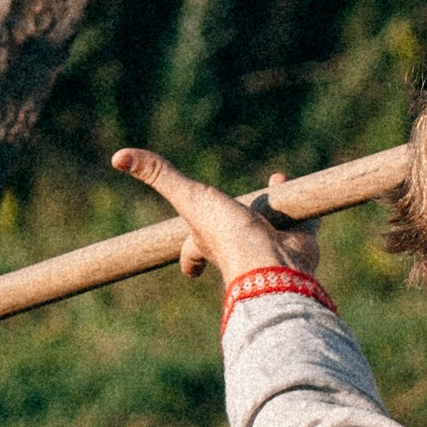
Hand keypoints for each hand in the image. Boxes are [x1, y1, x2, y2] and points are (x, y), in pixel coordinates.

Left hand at [112, 147, 319, 289]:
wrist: (273, 263)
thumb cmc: (227, 236)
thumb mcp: (189, 199)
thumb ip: (158, 176)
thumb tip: (117, 155)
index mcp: (210, 241)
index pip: (192, 250)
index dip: (188, 256)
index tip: (187, 270)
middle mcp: (239, 244)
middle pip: (237, 231)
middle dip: (240, 218)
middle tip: (244, 210)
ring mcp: (271, 242)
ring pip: (272, 223)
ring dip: (274, 203)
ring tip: (277, 181)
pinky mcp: (301, 240)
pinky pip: (306, 222)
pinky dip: (309, 212)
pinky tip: (309, 193)